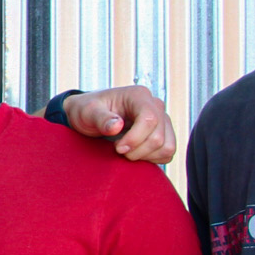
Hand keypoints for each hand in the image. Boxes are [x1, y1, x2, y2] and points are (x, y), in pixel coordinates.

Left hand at [48, 86, 176, 163]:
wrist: (89, 116)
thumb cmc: (87, 111)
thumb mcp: (87, 112)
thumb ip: (101, 119)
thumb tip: (117, 126)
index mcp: (138, 95)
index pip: (149, 119)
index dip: (135, 139)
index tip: (117, 148)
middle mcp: (155, 105)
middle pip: (159, 137)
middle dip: (137, 150)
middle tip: (117, 149)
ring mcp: (162, 119)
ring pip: (167, 146)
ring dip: (145, 156)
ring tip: (126, 151)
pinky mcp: (163, 133)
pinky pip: (167, 153)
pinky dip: (152, 159)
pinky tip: (135, 153)